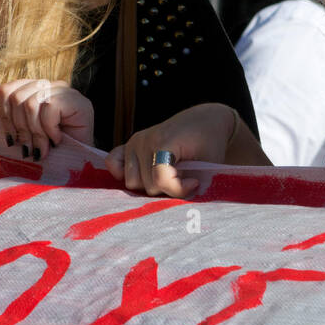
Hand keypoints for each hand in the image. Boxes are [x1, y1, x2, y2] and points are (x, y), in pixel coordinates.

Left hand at [0, 75, 92, 160]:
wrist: (74, 166)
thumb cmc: (43, 148)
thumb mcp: (12, 128)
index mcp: (33, 88)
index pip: (7, 89)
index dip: (5, 117)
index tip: (13, 139)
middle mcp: (49, 85)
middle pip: (17, 97)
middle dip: (20, 128)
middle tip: (28, 148)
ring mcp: (64, 91)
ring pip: (31, 103)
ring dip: (35, 132)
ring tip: (42, 148)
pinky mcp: (77, 101)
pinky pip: (50, 108)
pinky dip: (50, 129)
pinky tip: (57, 140)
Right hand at [105, 103, 240, 197]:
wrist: (203, 121)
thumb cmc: (209, 142)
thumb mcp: (209, 163)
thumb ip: (193, 184)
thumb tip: (176, 203)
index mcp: (164, 141)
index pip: (160, 179)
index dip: (179, 188)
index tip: (195, 182)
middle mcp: (144, 140)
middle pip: (147, 186)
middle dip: (167, 189)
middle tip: (184, 177)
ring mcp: (134, 142)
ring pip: (132, 182)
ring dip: (151, 185)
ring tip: (168, 175)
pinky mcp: (129, 145)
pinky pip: (114, 164)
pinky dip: (123, 173)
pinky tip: (141, 173)